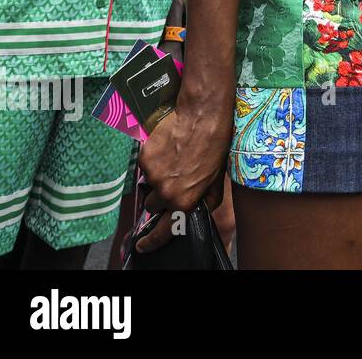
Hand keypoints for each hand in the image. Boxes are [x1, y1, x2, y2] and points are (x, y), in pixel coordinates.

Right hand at [136, 99, 230, 252]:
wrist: (202, 116)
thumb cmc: (215, 145)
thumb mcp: (217, 177)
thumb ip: (207, 200)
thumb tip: (200, 211)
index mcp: (184, 200)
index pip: (163, 230)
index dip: (152, 240)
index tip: (143, 245)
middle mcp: (165, 192)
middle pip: (153, 205)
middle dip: (161, 197)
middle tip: (173, 180)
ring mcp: (152, 175)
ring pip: (148, 185)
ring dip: (158, 178)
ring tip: (175, 160)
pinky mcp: (144, 158)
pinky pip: (145, 167)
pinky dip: (154, 161)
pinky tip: (169, 149)